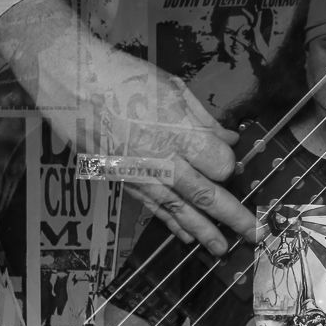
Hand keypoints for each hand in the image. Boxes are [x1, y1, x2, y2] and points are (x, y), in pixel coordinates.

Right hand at [8, 2, 258, 254]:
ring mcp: (138, 173)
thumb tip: (230, 139)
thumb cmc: (123, 75)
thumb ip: (203, 119)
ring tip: (222, 250)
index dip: (232, 167)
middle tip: (255, 235)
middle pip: (204, 194)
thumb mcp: (171, 86)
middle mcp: (159, 158)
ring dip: (202, 231)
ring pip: (177, 208)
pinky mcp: (120, 179)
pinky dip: (170, 223)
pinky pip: (151, 206)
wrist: (70, 80)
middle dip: (233, 217)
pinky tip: (185, 237)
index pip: (219, 164)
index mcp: (177, 130)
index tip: (237, 164)